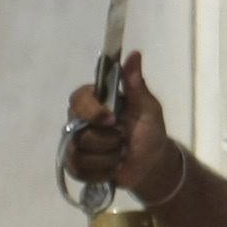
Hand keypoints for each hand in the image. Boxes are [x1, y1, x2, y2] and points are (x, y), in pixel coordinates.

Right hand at [64, 52, 175, 201]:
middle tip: (122, 140)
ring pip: (79, 154)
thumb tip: (135, 54)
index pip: (78, 99)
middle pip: (78, 132)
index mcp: (95, 103)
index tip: (111, 119)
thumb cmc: (150, 132)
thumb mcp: (148, 108)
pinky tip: (112, 168)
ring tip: (119, 155)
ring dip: (107, 158)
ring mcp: (75, 145)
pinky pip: (79, 171)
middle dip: (106, 140)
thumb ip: (136, 85)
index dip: (91, 110)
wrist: (151, 164)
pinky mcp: (75, 167)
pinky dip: (101, 172)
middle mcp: (79, 122)